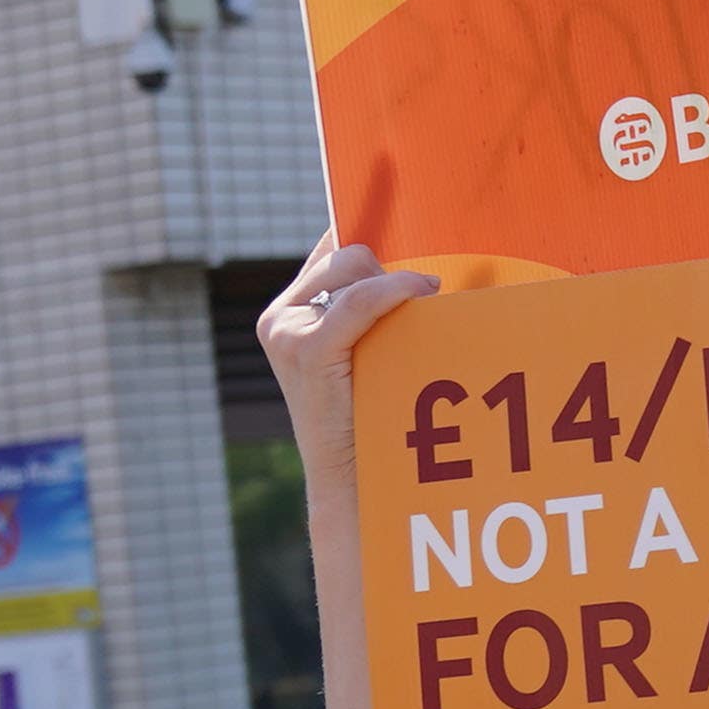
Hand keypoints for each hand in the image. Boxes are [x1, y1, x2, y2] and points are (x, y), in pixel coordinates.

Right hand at [258, 236, 440, 464]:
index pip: (332, 250)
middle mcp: (282, 316)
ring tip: (426, 305)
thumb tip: (424, 271)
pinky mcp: (304, 348)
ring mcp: (287, 331)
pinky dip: (396, 291)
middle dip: (390, 273)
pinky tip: (424, 293)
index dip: (373, 241)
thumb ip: (373, 312)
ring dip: (398, 286)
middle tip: (425, 298)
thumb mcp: (369, 352)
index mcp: (292, 311)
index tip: (410, 229)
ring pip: (356, 271)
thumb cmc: (374, 416)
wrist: (353, 479)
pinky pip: (361, 299)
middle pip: (349, 256)